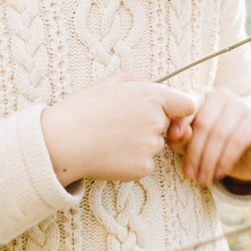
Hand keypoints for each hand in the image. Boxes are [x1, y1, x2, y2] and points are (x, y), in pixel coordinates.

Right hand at [40, 71, 196, 185]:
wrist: (62, 142)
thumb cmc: (84, 108)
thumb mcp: (113, 82)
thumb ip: (143, 84)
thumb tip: (161, 93)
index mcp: (151, 96)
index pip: (187, 105)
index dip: (179, 109)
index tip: (170, 112)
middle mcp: (156, 121)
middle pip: (168, 125)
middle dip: (152, 125)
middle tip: (123, 124)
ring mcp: (150, 147)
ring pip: (156, 145)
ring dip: (141, 143)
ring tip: (112, 138)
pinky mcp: (142, 168)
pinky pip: (146, 163)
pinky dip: (133, 161)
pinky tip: (112, 153)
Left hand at [166, 86, 250, 187]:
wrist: (246, 155)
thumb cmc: (211, 146)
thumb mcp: (190, 142)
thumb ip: (179, 137)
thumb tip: (176, 134)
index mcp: (202, 96)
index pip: (187, 105)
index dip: (179, 121)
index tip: (174, 139)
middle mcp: (221, 96)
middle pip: (203, 124)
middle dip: (195, 153)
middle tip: (190, 174)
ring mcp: (241, 106)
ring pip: (220, 134)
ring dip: (209, 161)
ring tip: (203, 179)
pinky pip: (237, 141)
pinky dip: (225, 160)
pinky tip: (219, 173)